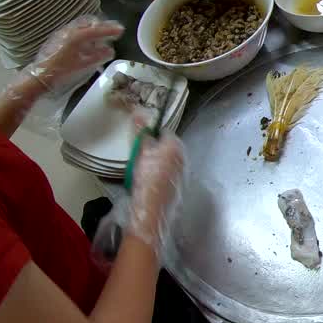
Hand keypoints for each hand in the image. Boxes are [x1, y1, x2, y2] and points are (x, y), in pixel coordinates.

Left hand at [26, 15, 124, 96]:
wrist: (41, 76)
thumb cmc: (61, 71)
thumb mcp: (82, 65)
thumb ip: (97, 56)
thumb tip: (110, 50)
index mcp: (75, 37)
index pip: (96, 30)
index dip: (109, 30)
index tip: (121, 30)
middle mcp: (69, 32)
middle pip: (89, 24)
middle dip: (103, 26)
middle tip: (115, 31)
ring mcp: (64, 34)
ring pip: (83, 27)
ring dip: (95, 30)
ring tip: (105, 36)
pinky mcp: (60, 39)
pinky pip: (77, 32)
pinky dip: (87, 34)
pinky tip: (91, 42)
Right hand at [128, 134, 184, 256]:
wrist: (153, 211)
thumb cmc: (147, 178)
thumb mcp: (141, 152)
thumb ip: (141, 132)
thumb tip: (139, 111)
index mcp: (177, 147)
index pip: (164, 131)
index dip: (151, 134)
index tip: (139, 140)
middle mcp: (184, 157)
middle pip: (166, 146)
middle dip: (153, 148)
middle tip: (138, 155)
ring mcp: (183, 172)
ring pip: (167, 161)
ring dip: (156, 162)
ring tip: (141, 170)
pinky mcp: (180, 186)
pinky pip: (168, 173)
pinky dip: (159, 174)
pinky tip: (149, 181)